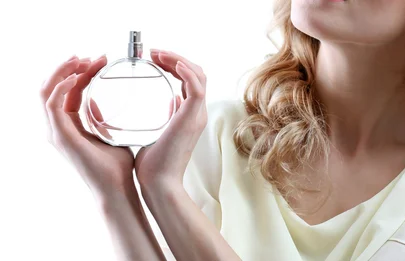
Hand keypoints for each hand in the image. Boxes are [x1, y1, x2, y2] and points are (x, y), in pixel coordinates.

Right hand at [40, 55, 134, 196]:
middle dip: (69, 68)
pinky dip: (62, 87)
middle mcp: (58, 129)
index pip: (68, 91)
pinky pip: (52, 105)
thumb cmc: (117, 167)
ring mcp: (56, 133)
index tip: (99, 60)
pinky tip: (77, 76)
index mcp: (69, 127)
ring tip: (83, 60)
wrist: (118, 188)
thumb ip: (101, 120)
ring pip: (47, 92)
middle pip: (53, 88)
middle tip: (89, 56)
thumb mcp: (108, 135)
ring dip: (64, 72)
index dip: (80, 73)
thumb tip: (100, 105)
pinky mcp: (61, 137)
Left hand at [135, 49, 207, 188]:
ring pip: (198, 75)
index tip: (153, 59)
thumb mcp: (160, 132)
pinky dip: (186, 71)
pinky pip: (196, 87)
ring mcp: (197, 115)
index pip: (191, 80)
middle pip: (198, 73)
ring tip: (157, 54)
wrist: (158, 184)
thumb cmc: (154, 165)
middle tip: (153, 53)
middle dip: (176, 58)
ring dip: (178, 60)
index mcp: (190, 115)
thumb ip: (168, 116)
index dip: (175, 65)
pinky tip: (172, 63)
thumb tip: (171, 101)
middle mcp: (197, 113)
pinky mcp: (192, 118)